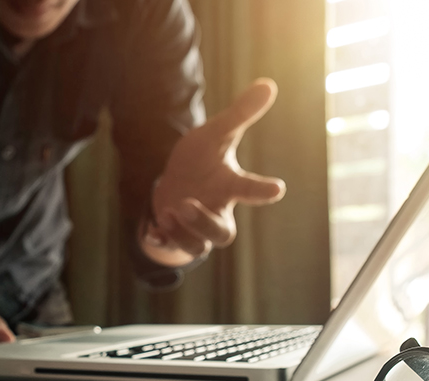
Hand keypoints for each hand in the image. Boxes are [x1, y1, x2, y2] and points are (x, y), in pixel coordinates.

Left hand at [143, 78, 286, 266]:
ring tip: (168, 211)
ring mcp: (196, 228)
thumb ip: (240, 114)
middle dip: (204, 223)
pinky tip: (150, 234)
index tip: (277, 188)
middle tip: (185, 206)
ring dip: (182, 233)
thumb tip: (268, 83)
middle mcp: (217, 211)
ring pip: (198, 246)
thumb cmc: (202, 159)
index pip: (249, 190)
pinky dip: (162, 242)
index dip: (262, 189)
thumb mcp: (216, 134)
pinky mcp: (176, 237)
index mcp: (229, 187)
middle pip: (222, 234)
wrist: (177, 180)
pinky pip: (173, 249)